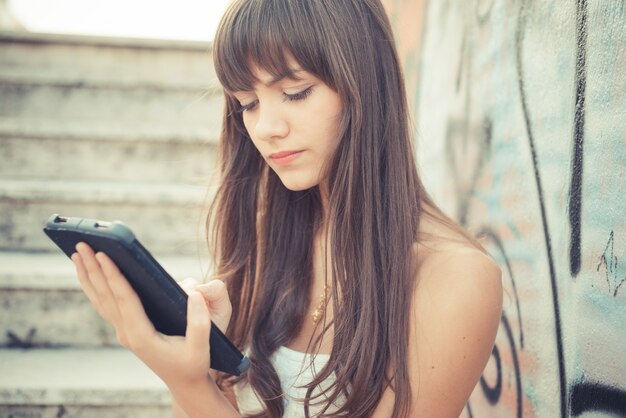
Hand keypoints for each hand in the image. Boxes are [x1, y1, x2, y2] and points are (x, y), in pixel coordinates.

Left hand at [71, 242, 225, 387]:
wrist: (185, 382)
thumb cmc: (194, 363)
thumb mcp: (201, 346)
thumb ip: (199, 322)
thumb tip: (195, 293)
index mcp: (142, 336)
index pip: (124, 299)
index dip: (113, 275)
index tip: (103, 254)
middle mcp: (127, 333)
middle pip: (106, 295)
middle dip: (93, 268)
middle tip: (81, 243)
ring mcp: (124, 331)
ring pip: (100, 299)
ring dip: (88, 275)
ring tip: (78, 253)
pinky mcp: (126, 328)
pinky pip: (105, 304)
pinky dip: (94, 286)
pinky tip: (89, 273)